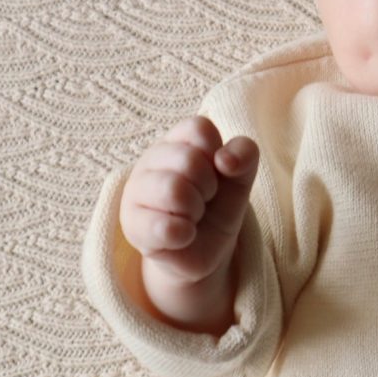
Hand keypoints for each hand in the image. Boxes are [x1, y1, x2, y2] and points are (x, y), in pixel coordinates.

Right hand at [120, 116, 258, 284]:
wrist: (207, 248)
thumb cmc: (219, 202)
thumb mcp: (241, 176)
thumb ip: (245, 154)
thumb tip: (224, 160)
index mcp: (177, 140)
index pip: (199, 128)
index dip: (217, 155)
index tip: (216, 172)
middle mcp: (151, 160)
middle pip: (189, 160)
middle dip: (209, 186)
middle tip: (204, 198)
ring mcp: (136, 191)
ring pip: (174, 191)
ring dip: (195, 210)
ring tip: (191, 215)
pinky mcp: (133, 226)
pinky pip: (165, 228)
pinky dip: (184, 235)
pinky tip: (183, 235)